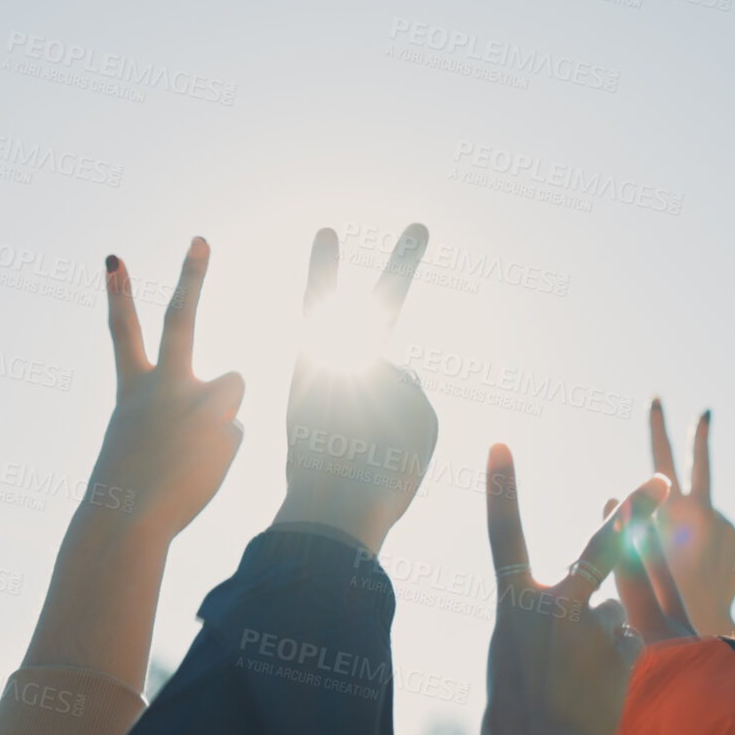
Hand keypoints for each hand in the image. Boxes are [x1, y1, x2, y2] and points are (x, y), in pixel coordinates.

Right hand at [92, 241, 245, 538]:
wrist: (127, 521)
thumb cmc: (129, 490)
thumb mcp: (140, 443)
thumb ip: (173, 413)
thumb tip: (222, 410)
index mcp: (134, 391)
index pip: (124, 331)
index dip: (118, 292)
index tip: (112, 256)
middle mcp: (164, 386)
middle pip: (180, 319)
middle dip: (190, 275)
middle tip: (200, 239)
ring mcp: (196, 403)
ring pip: (233, 385)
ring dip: (222, 411)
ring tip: (195, 446)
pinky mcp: (226, 427)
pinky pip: (234, 435)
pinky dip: (222, 453)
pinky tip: (200, 472)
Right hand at [273, 226, 437, 551]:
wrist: (334, 506)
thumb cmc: (313, 471)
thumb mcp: (316, 423)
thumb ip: (354, 389)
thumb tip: (397, 379)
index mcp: (313, 363)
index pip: (318, 303)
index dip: (324, 268)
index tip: (329, 231)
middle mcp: (354, 361)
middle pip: (384, 304)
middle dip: (403, 261)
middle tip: (421, 228)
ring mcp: (392, 378)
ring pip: (394, 395)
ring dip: (383, 423)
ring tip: (365, 453)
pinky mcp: (419, 403)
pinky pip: (413, 419)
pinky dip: (403, 441)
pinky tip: (389, 458)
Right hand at [480, 443, 667, 734]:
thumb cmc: (512, 719)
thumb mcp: (510, 657)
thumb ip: (541, 620)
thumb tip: (592, 605)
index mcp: (511, 605)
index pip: (502, 533)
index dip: (501, 488)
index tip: (500, 446)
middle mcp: (553, 606)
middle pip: (601, 546)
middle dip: (634, 511)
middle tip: (661, 482)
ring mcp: (592, 627)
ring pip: (614, 613)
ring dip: (606, 637)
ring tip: (581, 680)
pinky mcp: (623, 651)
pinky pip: (629, 643)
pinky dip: (621, 662)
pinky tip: (601, 691)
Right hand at [643, 400, 734, 636]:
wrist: (711, 636)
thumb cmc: (664, 606)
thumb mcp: (634, 562)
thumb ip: (627, 526)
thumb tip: (613, 498)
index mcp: (682, 510)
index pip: (662, 459)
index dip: (657, 427)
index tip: (656, 400)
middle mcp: (711, 514)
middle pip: (701, 466)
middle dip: (698, 438)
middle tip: (702, 412)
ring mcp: (730, 530)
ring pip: (702, 520)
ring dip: (691, 536)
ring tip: (681, 568)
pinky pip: (718, 542)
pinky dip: (706, 553)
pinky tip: (700, 577)